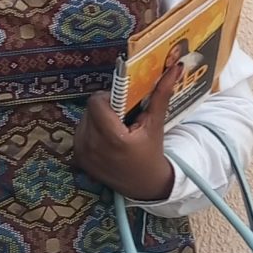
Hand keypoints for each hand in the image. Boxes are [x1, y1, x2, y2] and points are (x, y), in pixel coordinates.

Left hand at [74, 53, 179, 203]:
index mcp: (113, 138)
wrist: (144, 185)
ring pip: (84, 118)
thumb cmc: (151, 152)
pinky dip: (91, 130)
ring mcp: (83, 153)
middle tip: (121, 116)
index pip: (96, 102)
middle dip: (105, 107)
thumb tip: (174, 67)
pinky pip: (80, 131)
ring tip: (115, 129)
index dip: (109, 98)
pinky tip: (106, 139)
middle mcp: (93, 146)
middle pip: (90, 109)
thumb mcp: (156, 124)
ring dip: (97, 118)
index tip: (122, 104)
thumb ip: (160, 94)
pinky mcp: (78, 158)